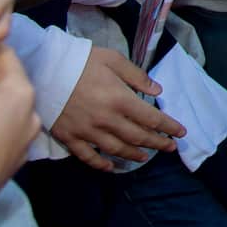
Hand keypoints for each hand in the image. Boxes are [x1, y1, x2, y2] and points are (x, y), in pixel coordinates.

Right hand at [49, 46, 184, 171]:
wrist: (45, 69)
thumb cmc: (81, 61)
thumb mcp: (113, 60)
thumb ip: (136, 76)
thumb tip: (157, 91)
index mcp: (120, 99)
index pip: (151, 118)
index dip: (168, 126)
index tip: (181, 133)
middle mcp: (107, 120)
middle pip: (137, 137)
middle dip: (157, 143)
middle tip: (169, 147)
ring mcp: (88, 131)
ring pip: (116, 149)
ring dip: (134, 155)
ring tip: (145, 157)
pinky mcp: (70, 137)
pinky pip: (88, 156)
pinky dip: (101, 164)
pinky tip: (111, 166)